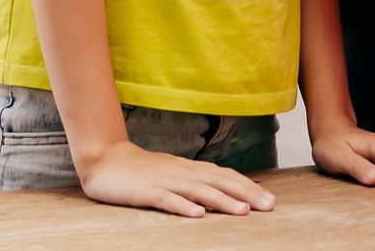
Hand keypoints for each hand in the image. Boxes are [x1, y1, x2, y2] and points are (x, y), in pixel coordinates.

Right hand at [75, 138, 274, 217]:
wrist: (104, 160)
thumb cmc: (141, 171)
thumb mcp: (172, 174)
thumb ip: (195, 181)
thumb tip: (223, 193)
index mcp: (189, 169)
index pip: (225, 176)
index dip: (248, 187)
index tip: (270, 200)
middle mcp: (181, 172)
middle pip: (219, 181)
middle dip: (246, 193)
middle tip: (269, 206)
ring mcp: (164, 181)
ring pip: (198, 190)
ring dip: (222, 200)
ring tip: (243, 211)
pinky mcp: (146, 191)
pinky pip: (166, 199)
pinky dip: (183, 206)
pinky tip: (197, 215)